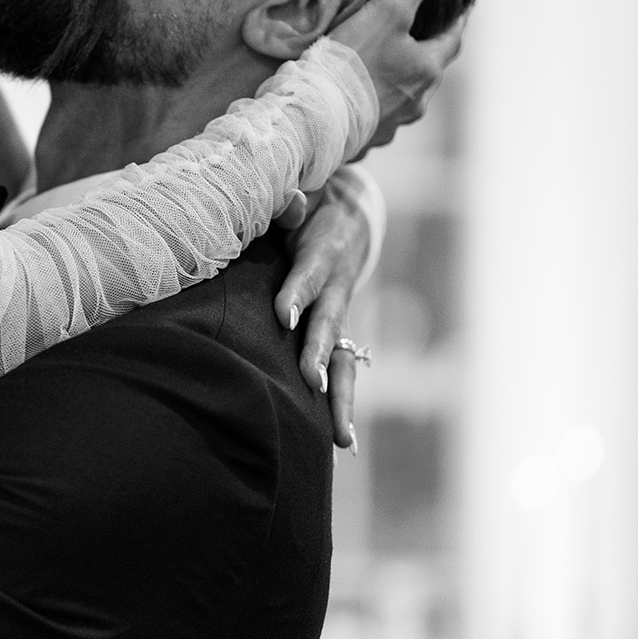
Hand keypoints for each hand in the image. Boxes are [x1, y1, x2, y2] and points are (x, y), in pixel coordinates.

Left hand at [273, 177, 370, 448]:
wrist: (353, 212)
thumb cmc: (313, 204)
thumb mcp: (304, 194)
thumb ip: (291, 202)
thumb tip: (290, 203)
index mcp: (323, 251)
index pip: (308, 274)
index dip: (298, 293)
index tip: (284, 316)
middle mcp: (336, 286)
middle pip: (329, 323)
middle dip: (320, 354)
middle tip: (313, 383)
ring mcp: (339, 311)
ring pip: (343, 356)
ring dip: (342, 397)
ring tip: (342, 438)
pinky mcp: (338, 329)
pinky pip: (343, 368)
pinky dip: (342, 404)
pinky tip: (342, 444)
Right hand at [335, 0, 466, 148]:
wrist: (311, 119)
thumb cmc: (350, 62)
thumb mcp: (388, 10)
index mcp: (426, 70)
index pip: (453, 38)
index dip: (457, 19)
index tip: (459, 5)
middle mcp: (416, 102)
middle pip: (429, 70)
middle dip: (427, 52)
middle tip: (421, 33)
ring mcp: (390, 125)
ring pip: (403, 97)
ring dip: (400, 81)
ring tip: (385, 65)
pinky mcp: (362, 140)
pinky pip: (375, 119)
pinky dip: (372, 105)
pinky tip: (356, 100)